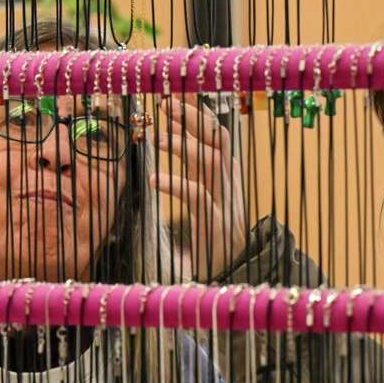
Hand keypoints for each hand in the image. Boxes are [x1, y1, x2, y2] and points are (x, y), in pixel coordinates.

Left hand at [152, 95, 249, 280]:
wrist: (228, 281)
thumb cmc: (210, 244)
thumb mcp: (201, 203)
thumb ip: (191, 174)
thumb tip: (168, 144)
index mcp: (226, 179)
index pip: (219, 136)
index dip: (201, 115)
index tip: (175, 101)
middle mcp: (229, 186)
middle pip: (216, 140)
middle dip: (191, 118)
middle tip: (164, 105)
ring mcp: (225, 204)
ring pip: (207, 161)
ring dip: (180, 145)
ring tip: (155, 139)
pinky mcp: (216, 225)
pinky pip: (197, 195)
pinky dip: (175, 183)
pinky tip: (155, 180)